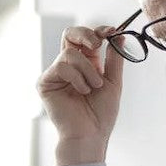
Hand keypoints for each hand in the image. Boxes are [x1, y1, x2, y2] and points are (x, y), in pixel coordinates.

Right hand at [36, 25, 124, 165]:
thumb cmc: (101, 114)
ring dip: (87, 69)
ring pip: (69, 53)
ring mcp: (56, 73)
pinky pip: (61, 67)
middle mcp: (70, 66)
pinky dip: (76, 78)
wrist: (90, 134)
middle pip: (70, 34)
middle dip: (85, 34)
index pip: (88, 38)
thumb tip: (120, 35)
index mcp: (86, 64)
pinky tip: (81, 91)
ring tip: (93, 87)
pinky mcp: (46, 82)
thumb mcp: (113, 81)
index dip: (98, 31)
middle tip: (97, 44)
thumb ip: (114, 58)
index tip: (111, 32)